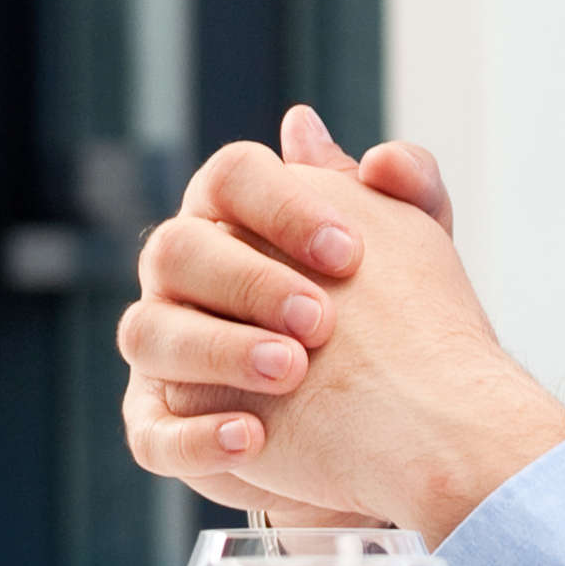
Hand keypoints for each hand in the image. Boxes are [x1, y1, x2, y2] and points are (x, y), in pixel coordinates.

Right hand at [112, 108, 564, 542]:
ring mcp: (163, 349)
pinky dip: (195, 438)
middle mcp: (181, 274)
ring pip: (147, 334)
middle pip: (175, 249)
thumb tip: (309, 126)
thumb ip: (402, 187)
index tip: (350, 251)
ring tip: (292, 373)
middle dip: (249, 282)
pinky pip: (150, 432)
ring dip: (219, 351)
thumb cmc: (391, 316)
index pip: (230, 177)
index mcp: (231, 214)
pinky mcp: (159, 425)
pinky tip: (252, 439)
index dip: (283, 206)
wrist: (394, 421)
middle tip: (322, 320)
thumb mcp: (417, 253)